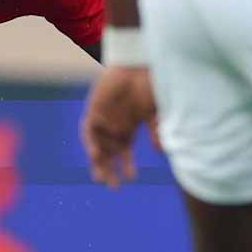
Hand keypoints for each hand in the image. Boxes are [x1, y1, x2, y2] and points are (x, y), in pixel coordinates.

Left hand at [81, 65, 156, 187]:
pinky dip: (91, 143)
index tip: (131, 179)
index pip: (125, 153)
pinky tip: (95, 154)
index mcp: (128, 128)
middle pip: (109, 154)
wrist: (137, 64)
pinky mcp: (93, 110)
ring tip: (101, 176)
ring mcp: (103, 119)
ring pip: (97, 146)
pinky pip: (88, 131)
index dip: (127, 166)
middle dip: (110, 170)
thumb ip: (155, 130)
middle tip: (113, 187)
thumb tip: (162, 151)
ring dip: (99, 161)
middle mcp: (114, 126)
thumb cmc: (148, 85)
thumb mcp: (154, 112)